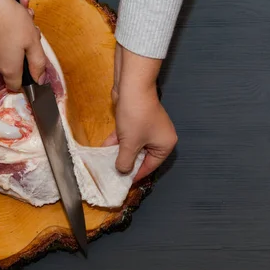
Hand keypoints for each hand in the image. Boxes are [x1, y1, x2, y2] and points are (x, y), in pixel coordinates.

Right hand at [0, 0, 46, 90]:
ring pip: (9, 47)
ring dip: (20, 33)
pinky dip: (8, 27)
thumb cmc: (12, 22)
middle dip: (27, 47)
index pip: (16, 86)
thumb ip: (38, 63)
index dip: (27, 79)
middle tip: (33, 29)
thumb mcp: (32, 41)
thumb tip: (40, 80)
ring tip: (25, 13)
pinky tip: (15, 9)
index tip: (34, 65)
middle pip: (16, 62)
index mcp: (9, 69)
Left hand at [103, 45, 177, 182]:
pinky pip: (128, 135)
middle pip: (142, 156)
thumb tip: (122, 171)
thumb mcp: (130, 144)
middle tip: (113, 173)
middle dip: (126, 162)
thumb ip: (125, 161)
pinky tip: (104, 148)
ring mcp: (148, 127)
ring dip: (119, 151)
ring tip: (106, 163)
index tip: (123, 183)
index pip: (151, 166)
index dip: (136, 174)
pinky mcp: (136, 119)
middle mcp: (159, 136)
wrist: (131, 87)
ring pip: (133, 145)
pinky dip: (118, 140)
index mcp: (165, 144)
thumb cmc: (135, 117)